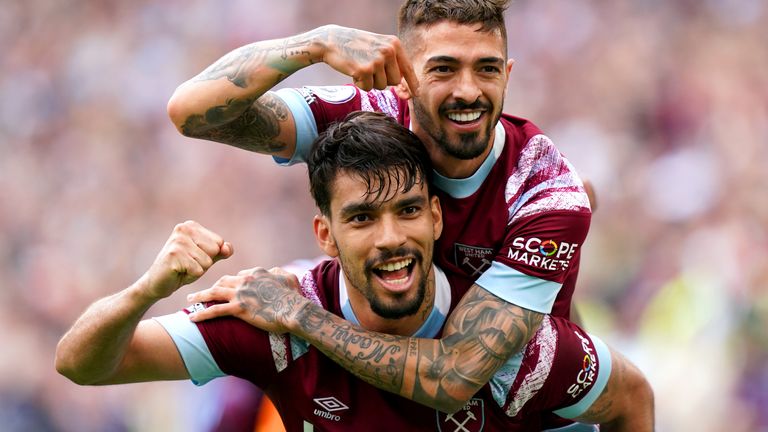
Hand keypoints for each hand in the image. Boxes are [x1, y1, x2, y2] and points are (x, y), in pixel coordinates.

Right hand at [142, 221, 232, 299]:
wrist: (157, 283)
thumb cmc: (183, 269)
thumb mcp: (205, 258)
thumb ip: (220, 251)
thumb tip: (228, 248)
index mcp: (191, 226)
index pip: (219, 242)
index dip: (209, 256)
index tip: (193, 258)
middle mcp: (184, 228)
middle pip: (215, 250)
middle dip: (204, 263)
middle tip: (187, 264)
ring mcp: (178, 241)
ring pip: (207, 262)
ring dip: (197, 270)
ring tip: (182, 268)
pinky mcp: (174, 255)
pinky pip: (198, 270)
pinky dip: (190, 276)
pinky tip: (178, 273)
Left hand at [186, 267, 307, 333]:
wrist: (294, 309)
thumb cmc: (294, 296)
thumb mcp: (289, 278)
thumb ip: (279, 273)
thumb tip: (274, 271)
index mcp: (257, 273)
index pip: (240, 275)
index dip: (233, 281)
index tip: (228, 287)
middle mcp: (246, 280)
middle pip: (223, 281)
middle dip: (212, 286)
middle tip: (204, 292)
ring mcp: (241, 294)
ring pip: (214, 292)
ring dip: (200, 296)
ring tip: (189, 300)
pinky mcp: (239, 308)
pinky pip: (215, 310)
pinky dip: (202, 314)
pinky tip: (192, 318)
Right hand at [319, 25, 418, 94]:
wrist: (332, 41)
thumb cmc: (356, 46)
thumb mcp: (378, 47)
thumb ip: (392, 62)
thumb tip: (404, 86)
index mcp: (394, 44)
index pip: (408, 68)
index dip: (412, 83)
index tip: (415, 94)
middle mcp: (388, 51)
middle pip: (394, 81)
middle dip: (382, 80)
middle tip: (369, 68)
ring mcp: (377, 60)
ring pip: (381, 86)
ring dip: (370, 82)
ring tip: (360, 67)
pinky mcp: (365, 70)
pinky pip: (368, 88)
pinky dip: (360, 84)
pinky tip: (353, 70)